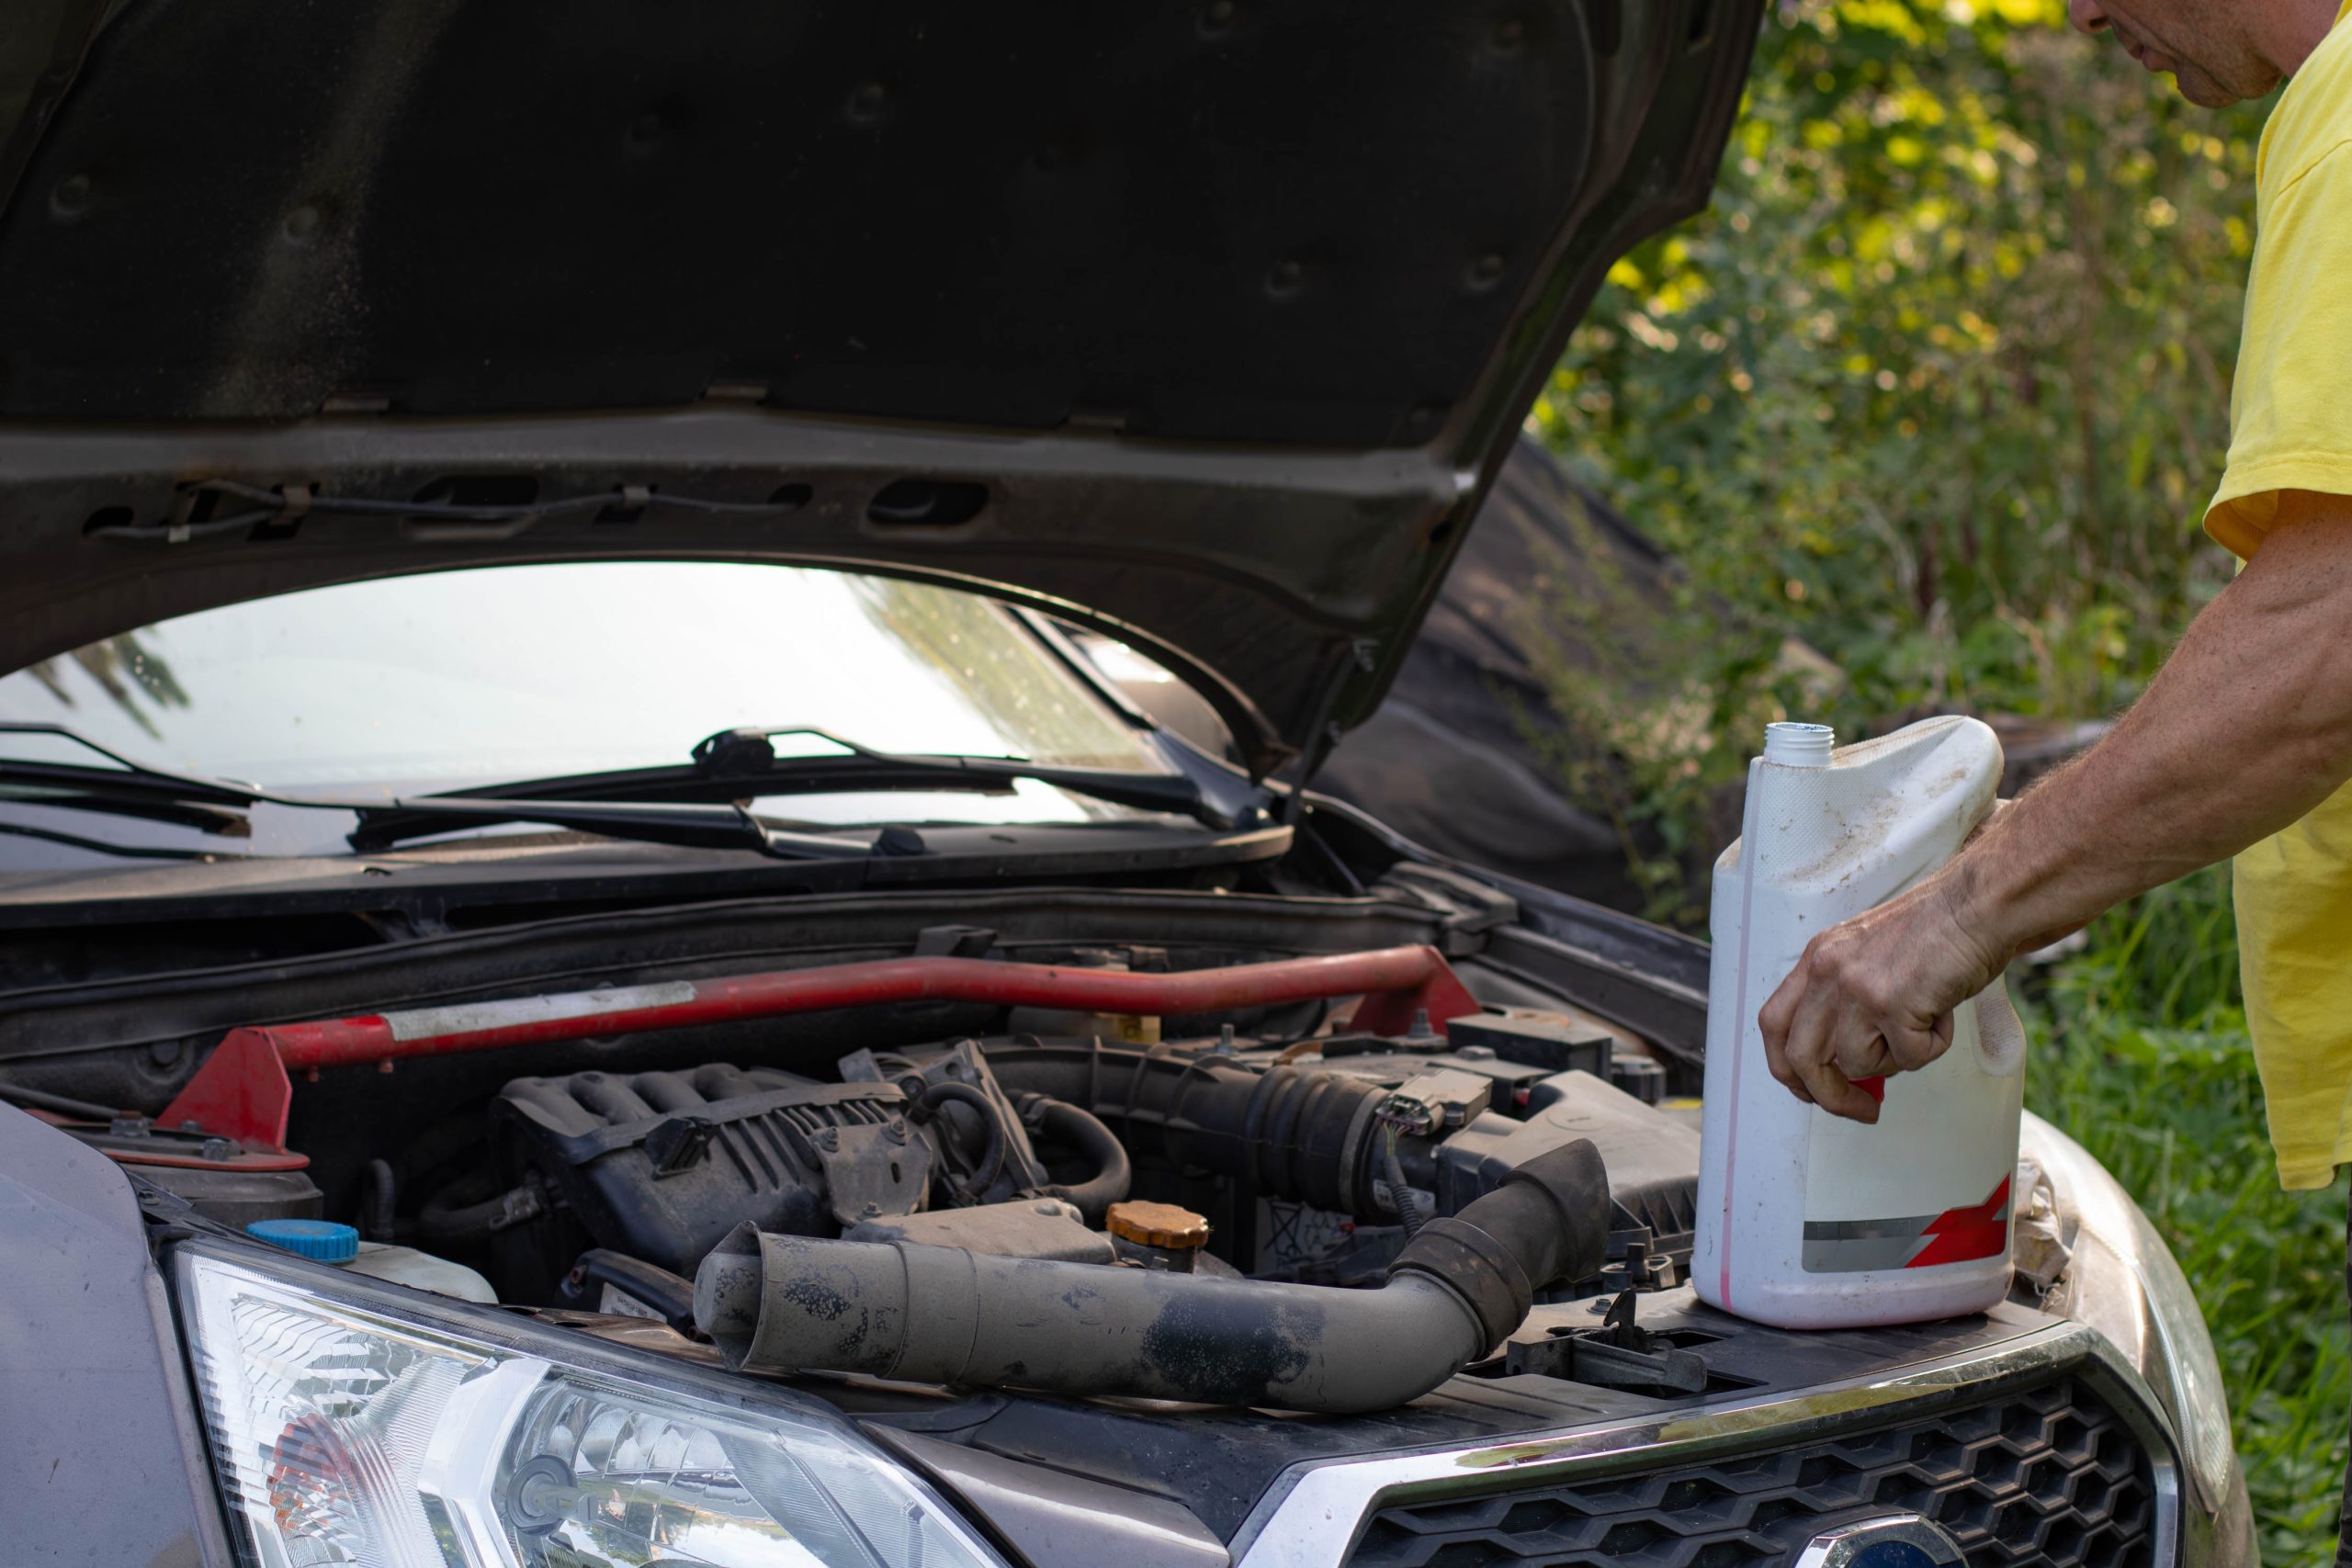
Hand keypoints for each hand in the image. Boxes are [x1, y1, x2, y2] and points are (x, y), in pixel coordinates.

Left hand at [1756, 870, 2009, 1122]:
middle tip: (1862, 1110)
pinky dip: (1932, 1048)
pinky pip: (1908, 1059)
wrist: (1978, 905)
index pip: (1774, 1024)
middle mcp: (1826, 972)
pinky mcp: (1892, 1004)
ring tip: (1923, 1023)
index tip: (1811, 1089)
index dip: (1787, 1066)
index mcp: (1817, 959)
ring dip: (1897, 1060)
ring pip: (1858, 1065)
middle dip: (1829, 1096)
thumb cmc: (1937, 930)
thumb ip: (1845, 1000)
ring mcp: (1856, 988)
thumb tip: (1844, 1064)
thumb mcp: (1867, 957)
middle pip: (1800, 1058)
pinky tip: (1942, 1013)